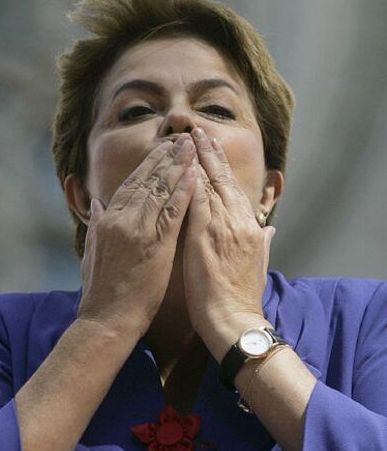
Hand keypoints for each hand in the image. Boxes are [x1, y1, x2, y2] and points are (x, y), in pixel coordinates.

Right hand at [78, 136, 196, 340]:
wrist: (108, 319)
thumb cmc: (100, 291)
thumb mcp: (90, 251)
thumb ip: (95, 223)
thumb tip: (97, 202)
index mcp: (108, 220)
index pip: (132, 184)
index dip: (149, 164)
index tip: (164, 149)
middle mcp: (122, 219)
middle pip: (148, 181)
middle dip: (167, 157)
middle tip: (183, 139)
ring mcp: (139, 231)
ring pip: (162, 190)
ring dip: (178, 167)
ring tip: (192, 147)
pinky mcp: (156, 245)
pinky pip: (173, 213)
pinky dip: (185, 193)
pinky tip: (195, 176)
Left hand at [183, 128, 274, 359]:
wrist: (235, 319)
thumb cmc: (243, 297)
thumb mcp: (259, 265)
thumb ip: (264, 242)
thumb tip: (268, 229)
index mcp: (249, 228)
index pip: (233, 189)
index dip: (222, 167)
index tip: (212, 149)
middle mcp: (239, 221)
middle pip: (223, 179)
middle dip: (210, 153)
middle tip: (198, 130)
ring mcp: (223, 226)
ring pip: (210, 184)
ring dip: (198, 159)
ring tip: (188, 137)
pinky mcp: (206, 235)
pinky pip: (197, 200)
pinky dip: (190, 181)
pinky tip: (181, 165)